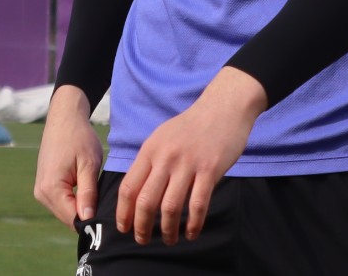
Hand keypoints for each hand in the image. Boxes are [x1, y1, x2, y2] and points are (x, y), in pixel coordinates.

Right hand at [34, 86, 105, 226]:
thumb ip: (88, 193)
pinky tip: (87, 192)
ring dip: (82, 209)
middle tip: (106, 203)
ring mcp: (41, 191)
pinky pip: (62, 204)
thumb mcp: (89, 164)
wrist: (64, 118)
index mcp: (51, 188)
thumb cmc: (78, 137)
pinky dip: (75, 202)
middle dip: (88, 216)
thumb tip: (88, 220)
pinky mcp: (44, 187)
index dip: (93, 221)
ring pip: (66, 213)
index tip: (109, 215)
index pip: (73, 219)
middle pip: (69, 219)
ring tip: (97, 194)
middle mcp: (41, 194)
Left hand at [118, 66, 265, 246]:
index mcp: (150, 150)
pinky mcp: (210, 169)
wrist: (223, 107)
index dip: (123, 212)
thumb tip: (137, 191)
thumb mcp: (162, 137)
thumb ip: (150, 161)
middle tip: (143, 240)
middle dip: (141, 227)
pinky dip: (193, 224)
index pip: (128, 187)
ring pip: (170, 206)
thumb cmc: (192, 126)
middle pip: (145, 201)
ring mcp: (188, 164)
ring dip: (167, 230)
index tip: (124, 228)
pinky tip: (192, 233)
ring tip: (169, 240)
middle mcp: (165, 158)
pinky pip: (198, 204)